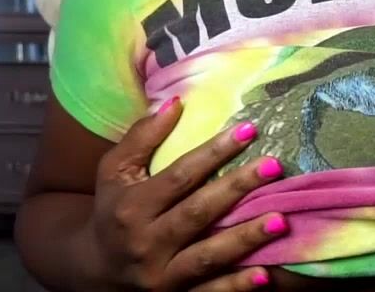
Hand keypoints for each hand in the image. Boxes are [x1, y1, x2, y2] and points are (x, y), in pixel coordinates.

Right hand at [85, 99, 287, 290]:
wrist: (94, 269)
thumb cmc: (114, 210)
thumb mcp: (115, 171)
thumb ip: (142, 136)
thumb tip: (176, 101)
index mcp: (133, 207)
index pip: (180, 176)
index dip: (214, 151)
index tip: (250, 130)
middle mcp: (147, 242)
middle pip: (198, 213)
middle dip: (237, 189)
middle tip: (274, 167)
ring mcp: (162, 276)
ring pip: (207, 256)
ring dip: (244, 239)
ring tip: (280, 220)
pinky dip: (236, 286)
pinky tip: (265, 274)